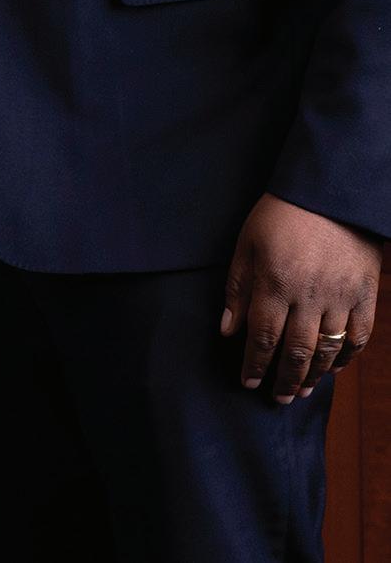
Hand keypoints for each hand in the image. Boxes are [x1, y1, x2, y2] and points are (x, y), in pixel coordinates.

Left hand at [221, 192, 379, 401]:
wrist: (331, 196)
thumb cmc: (280, 216)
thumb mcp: (246, 245)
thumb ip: (237, 289)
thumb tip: (228, 330)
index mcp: (275, 283)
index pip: (263, 336)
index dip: (255, 363)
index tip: (248, 382)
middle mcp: (309, 297)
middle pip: (297, 351)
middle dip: (284, 379)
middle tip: (276, 398)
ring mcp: (342, 298)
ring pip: (329, 349)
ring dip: (314, 375)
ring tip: (300, 390)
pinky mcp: (365, 296)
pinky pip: (359, 336)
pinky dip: (347, 357)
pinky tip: (335, 369)